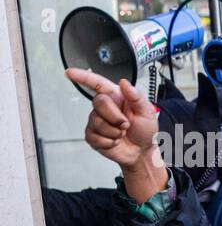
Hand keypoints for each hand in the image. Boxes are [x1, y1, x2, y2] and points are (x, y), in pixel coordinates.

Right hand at [67, 68, 167, 202]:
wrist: (142, 152)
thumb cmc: (145, 130)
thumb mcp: (147, 112)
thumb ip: (137, 97)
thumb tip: (124, 83)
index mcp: (117, 97)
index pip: (97, 84)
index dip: (83, 77)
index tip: (70, 72)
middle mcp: (105, 107)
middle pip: (98, 102)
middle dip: (115, 117)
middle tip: (126, 124)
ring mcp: (96, 120)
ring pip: (97, 122)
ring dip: (114, 131)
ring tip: (122, 133)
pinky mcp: (92, 135)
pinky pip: (94, 137)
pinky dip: (108, 142)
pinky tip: (115, 141)